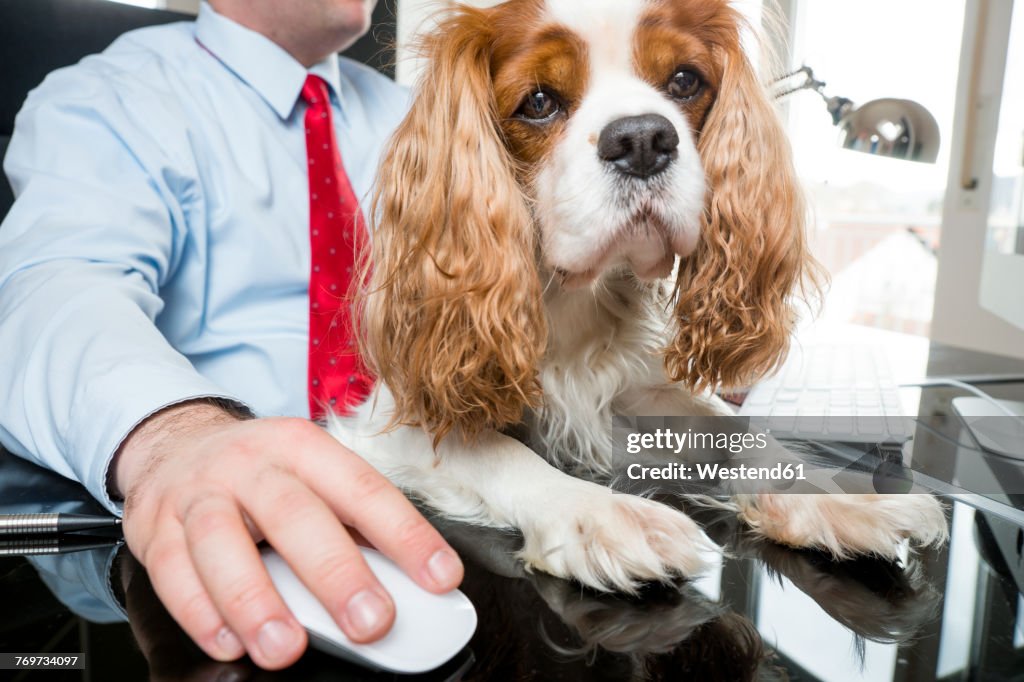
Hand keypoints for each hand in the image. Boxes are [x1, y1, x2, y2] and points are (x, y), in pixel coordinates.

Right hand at [112, 401, 463, 669]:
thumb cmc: (259, 471)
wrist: (175, 442)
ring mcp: (200, 493)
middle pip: (295, 515)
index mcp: (303, 447)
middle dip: (336, 574)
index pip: (363, 489)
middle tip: (371, 622)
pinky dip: (200, 612)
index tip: (440, 577)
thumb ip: (350, 525)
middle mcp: (252, 464)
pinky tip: (229, 642)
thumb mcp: (309, 475)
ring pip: (222, 542)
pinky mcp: (154, 526)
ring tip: (286, 648)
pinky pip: (172, 570)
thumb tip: (408, 582)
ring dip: (256, 601)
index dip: (406, 534)